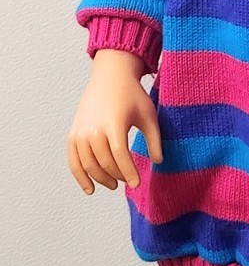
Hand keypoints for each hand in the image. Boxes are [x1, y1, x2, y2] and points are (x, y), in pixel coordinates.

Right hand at [67, 51, 162, 194]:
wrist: (110, 76)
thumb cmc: (132, 95)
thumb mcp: (148, 115)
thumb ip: (154, 140)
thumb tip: (158, 162)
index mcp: (113, 123)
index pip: (119, 155)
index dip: (128, 172)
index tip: (136, 184)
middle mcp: (93, 128)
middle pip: (104, 162)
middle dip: (117, 176)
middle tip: (127, 181)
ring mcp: (80, 131)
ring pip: (88, 164)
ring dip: (100, 178)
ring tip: (113, 184)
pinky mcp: (73, 133)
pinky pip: (73, 160)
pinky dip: (79, 176)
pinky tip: (89, 189)